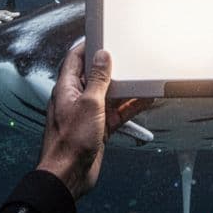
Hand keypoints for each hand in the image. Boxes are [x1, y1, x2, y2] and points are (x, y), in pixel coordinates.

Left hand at [36, 43, 150, 199]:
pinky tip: (145, 100)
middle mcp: (76, 98)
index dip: (89, 46)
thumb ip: (97, 79)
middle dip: (112, 67)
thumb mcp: (89, 104)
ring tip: (142, 78)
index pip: (75, 58)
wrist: (68, 176)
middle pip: (95, 75)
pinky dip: (130, 106)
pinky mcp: (98, 128)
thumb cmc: (69, 142)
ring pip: (110, 94)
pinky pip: (117, 112)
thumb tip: (102, 56)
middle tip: (128, 57)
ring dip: (126, 88)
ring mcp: (88, 114)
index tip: (105, 37)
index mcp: (67, 88)